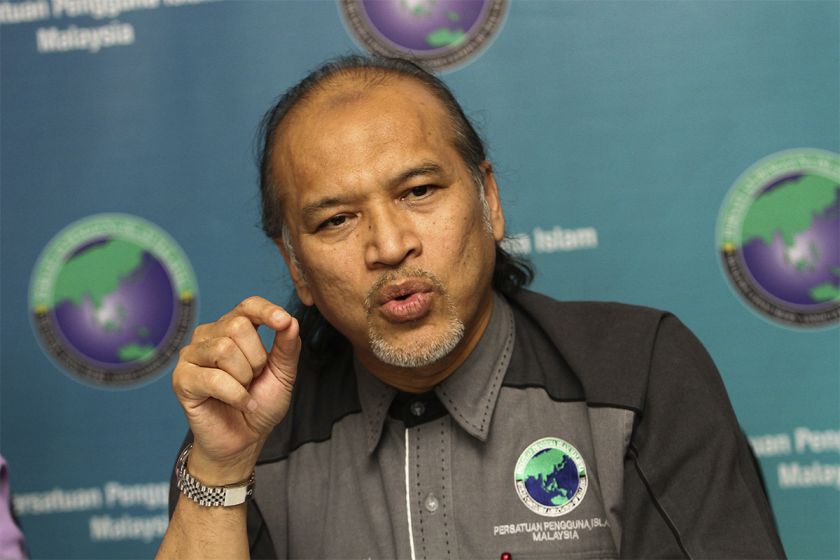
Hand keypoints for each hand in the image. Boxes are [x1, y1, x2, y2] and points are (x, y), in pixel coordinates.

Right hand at [171, 296, 300, 482]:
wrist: (245, 439)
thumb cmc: (261, 402)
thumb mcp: (283, 373)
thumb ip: (288, 346)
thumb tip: (290, 321)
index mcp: (233, 328)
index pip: (248, 306)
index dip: (266, 311)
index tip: (283, 322)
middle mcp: (209, 336)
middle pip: (236, 326)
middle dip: (256, 357)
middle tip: (254, 378)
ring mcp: (192, 356)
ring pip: (223, 349)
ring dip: (244, 377)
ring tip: (244, 390)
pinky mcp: (182, 380)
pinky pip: (214, 378)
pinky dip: (236, 395)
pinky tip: (242, 403)